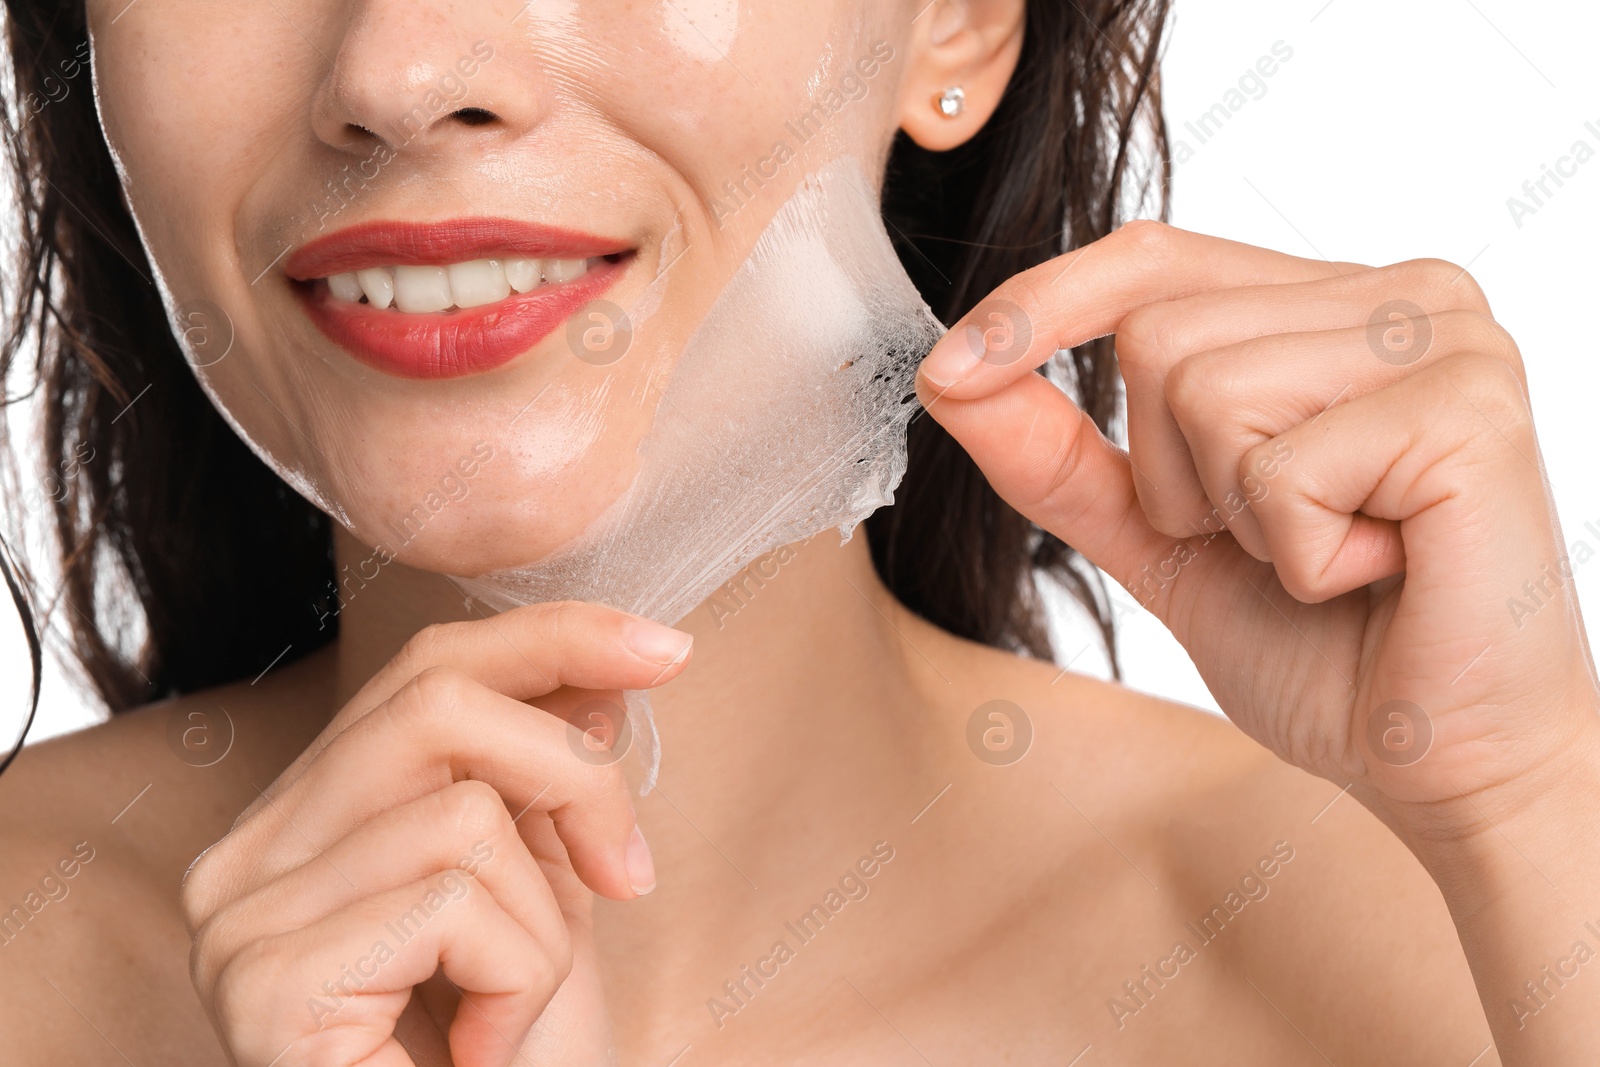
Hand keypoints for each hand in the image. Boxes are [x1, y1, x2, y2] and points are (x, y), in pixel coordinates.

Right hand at [180, 602, 691, 1066]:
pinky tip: (484, 1052)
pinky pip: (452, 900)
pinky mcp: (266, 981)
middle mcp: (244, 859)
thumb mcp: (543, 895)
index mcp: (300, 824)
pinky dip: (517, 977)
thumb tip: (599, 666)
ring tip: (512, 1016)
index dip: (551, 638)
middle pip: (434, 700)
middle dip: (571, 768)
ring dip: (543, 925)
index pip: (421, 672)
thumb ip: (546, 782)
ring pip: (464, 813)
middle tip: (629, 872)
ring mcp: (239, 919)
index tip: (666, 647)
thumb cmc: (510, 1061)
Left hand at [918, 220, 1599, 830]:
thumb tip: (948, 375)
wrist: (1445, 763)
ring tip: (1331, 554)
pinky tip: (1376, 572)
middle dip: (1176, 476)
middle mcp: (1401, 292)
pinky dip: (1296, 553)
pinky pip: (1277, 467)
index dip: (1041, 306)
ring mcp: (1446, 337)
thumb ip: (1060, 455)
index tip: (950, 370)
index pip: (1151, 258)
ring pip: (1203, 386)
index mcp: (1333, 305)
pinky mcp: (1471, 408)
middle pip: (1157, 332)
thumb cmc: (1324, 647)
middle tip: (1279, 540)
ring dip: (1235, 516)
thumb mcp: (1161, 536)